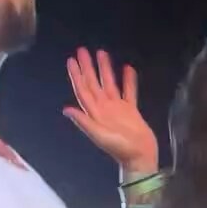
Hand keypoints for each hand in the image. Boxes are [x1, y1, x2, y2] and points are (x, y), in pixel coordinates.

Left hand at [63, 48, 158, 176]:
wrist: (140, 158)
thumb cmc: (120, 149)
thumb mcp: (100, 136)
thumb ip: (84, 122)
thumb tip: (66, 109)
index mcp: (95, 113)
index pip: (83, 90)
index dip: (76, 75)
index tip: (71, 60)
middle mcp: (104, 108)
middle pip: (93, 83)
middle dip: (87, 67)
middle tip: (82, 50)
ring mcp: (118, 109)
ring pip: (109, 84)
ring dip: (105, 69)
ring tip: (102, 53)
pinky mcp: (131, 111)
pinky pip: (129, 92)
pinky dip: (128, 80)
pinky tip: (127, 68)